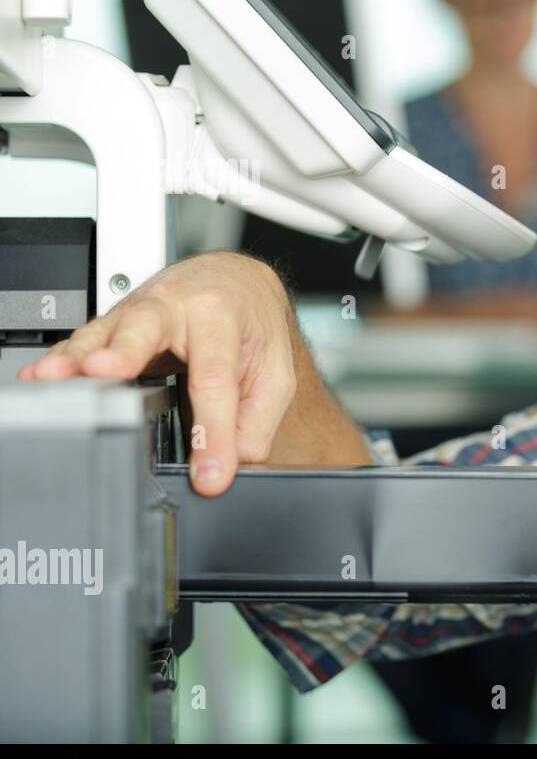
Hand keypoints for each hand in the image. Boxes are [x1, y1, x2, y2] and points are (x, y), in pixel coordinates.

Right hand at [17, 252, 299, 494]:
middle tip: (107, 372)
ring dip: (78, 358)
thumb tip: (234, 467)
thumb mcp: (274, 374)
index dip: (212, 431)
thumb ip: (256, 423)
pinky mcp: (112, 325)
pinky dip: (60, 361)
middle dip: (126, 352)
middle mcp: (175, 308)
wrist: (234, 284)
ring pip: (104, 332)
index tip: (209, 474)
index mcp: (223, 317)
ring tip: (56, 380)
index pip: (216, 381)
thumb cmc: (252, 326)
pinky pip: (82, 342)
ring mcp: (137, 314)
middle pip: (148, 329)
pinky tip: (40, 378)